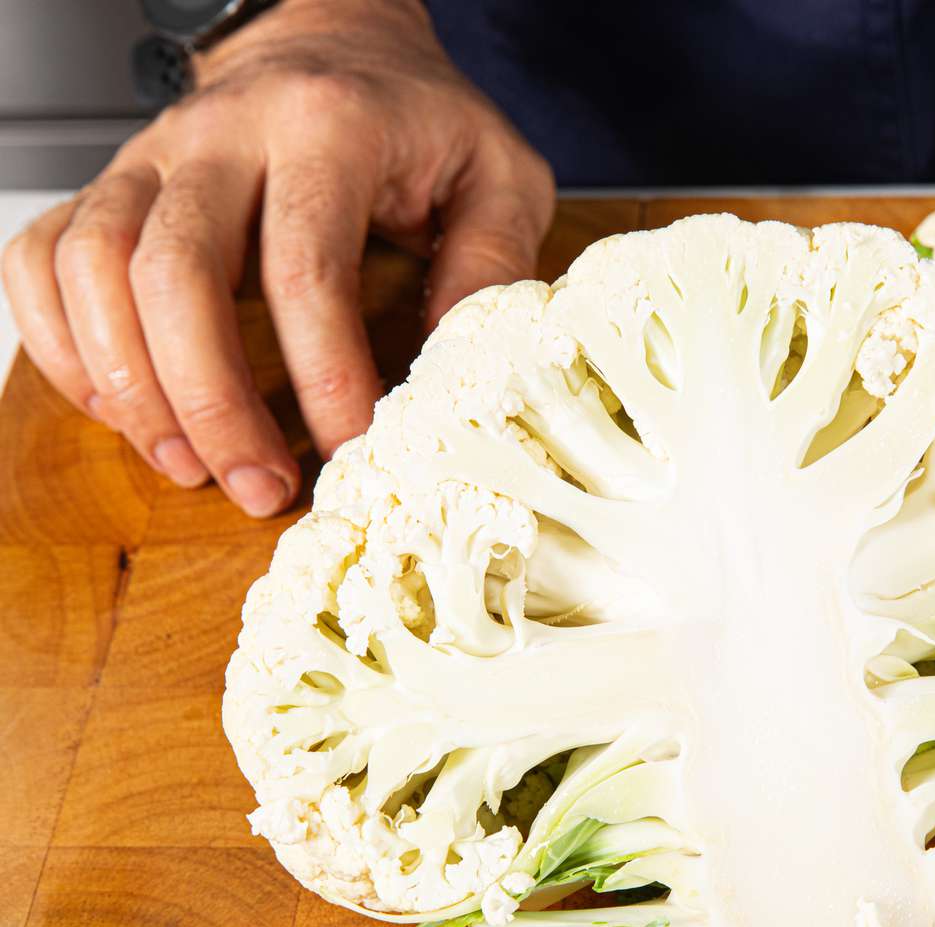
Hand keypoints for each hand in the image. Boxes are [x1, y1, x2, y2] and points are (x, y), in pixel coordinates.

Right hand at [1, 0, 553, 515]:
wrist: (337, 40)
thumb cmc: (418, 119)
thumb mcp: (499, 175)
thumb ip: (491, 265)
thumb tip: (467, 370)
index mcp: (328, 128)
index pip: (306, 268)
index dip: (325, 376)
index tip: (351, 451)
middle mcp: (222, 134)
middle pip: (176, 271)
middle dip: (211, 399)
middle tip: (255, 485)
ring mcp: (152, 156)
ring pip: (92, 267)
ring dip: (130, 384)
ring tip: (187, 464)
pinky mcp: (111, 183)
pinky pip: (43, 259)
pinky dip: (63, 344)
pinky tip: (122, 409)